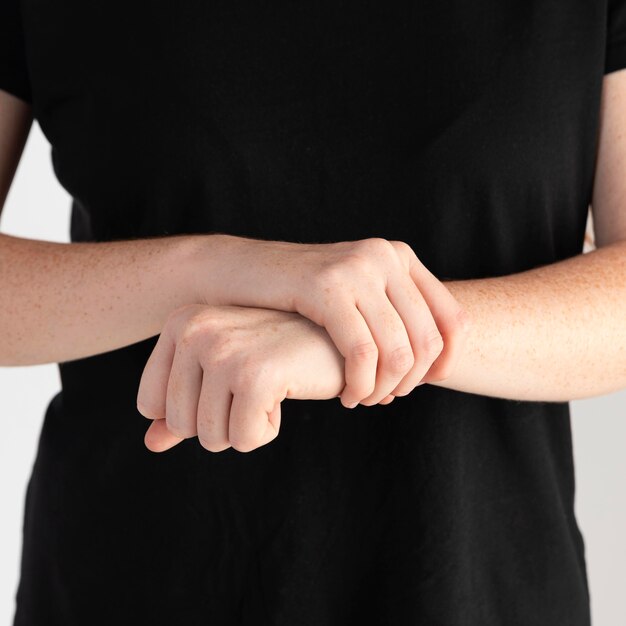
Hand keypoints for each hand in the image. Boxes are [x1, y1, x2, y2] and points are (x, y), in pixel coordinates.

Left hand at [136, 303, 344, 452]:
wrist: (339, 336)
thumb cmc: (280, 354)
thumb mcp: (224, 373)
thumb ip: (183, 406)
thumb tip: (150, 445)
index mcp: (181, 322)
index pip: (151, 405)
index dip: (193, 411)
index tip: (229, 382)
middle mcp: (195, 330)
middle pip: (181, 426)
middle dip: (223, 422)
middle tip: (256, 386)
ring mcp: (224, 350)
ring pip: (211, 438)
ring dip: (247, 426)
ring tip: (271, 387)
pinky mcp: (255, 375)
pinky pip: (243, 439)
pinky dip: (267, 430)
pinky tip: (285, 392)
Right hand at [207, 236, 471, 407]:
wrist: (242, 273)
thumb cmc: (301, 296)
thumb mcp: (356, 295)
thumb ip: (393, 315)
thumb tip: (434, 361)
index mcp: (398, 256)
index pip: (454, 318)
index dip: (448, 361)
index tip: (428, 385)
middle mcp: (384, 257)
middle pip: (428, 341)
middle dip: (411, 382)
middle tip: (386, 398)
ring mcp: (355, 269)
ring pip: (398, 352)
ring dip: (384, 389)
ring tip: (364, 399)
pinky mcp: (326, 287)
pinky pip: (362, 353)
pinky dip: (360, 384)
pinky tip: (347, 395)